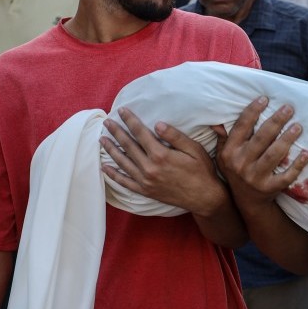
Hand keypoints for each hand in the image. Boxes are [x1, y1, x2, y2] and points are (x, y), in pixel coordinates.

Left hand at [100, 108, 226, 214]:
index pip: (140, 133)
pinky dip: (113, 175)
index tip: (121, 111)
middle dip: (116, 132)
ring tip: (102, 139)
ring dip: (111, 150)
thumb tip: (157, 124)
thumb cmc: (202, 171)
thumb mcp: (194, 149)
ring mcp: (145, 181)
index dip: (130, 120)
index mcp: (161, 155)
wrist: (204, 197)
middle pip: (128, 146)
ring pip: (123, 162)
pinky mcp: (145, 191)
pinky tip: (105, 167)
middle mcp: (149, 168)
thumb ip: (175, 136)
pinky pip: (125, 182)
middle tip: (107, 122)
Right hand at [213, 97, 307, 209]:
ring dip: (287, 139)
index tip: (265, 99)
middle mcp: (241, 163)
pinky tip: (306, 154)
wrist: (246, 202)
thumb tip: (217, 123)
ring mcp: (255, 177)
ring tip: (298, 126)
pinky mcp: (270, 188)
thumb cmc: (236, 171)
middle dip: (276, 121)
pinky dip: (297, 166)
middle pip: (261, 138)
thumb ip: (223, 139)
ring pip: (274, 154)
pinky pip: (286, 176)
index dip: (253, 112)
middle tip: (288, 108)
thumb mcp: (224, 156)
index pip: (242, 127)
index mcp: (230, 152)